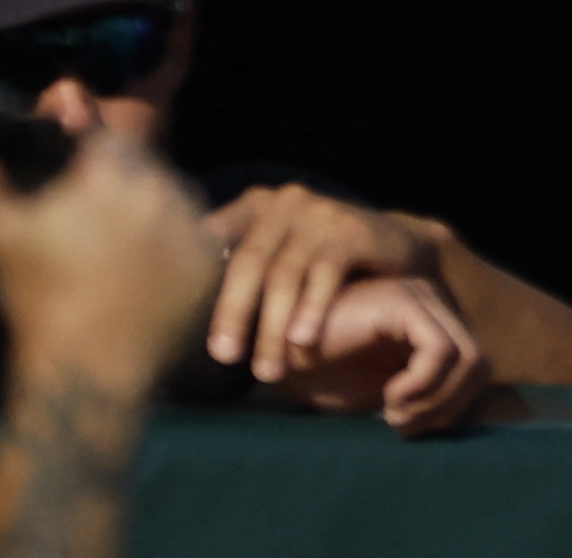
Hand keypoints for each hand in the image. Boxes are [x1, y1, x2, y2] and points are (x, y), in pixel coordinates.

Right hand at [0, 131, 219, 397]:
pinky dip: (179, 246)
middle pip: (144, 168)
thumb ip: (5, 175)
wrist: (86, 364)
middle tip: (99, 226)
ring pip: (175, 198)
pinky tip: (151, 273)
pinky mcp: (214, 256)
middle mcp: (161, 187)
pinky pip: (198, 235)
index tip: (79, 184)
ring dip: (155, 212)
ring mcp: (194, 221)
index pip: (106, 141)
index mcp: (110, 173)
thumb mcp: (4, 229)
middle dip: (123, 186)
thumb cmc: (37, 297)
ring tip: (125, 254)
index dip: (90, 159)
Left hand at [204, 184, 439, 383]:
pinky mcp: (354, 230)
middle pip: (249, 262)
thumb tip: (171, 320)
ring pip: (286, 274)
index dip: (198, 286)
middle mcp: (285, 203)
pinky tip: (303, 341)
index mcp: (255, 207)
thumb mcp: (278, 260)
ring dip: (273, 326)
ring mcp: (321, 213)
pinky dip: (312, 309)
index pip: (215, 245)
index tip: (181, 330)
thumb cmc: (322, 266)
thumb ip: (239, 273)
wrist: (400, 249)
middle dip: (233, 313)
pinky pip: (326, 274)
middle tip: (225, 357)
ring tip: (267, 370)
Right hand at [267, 274, 485, 434]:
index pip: (477, 370)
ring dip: (434, 401)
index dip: (453, 409)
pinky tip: (389, 399)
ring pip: (468, 358)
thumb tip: (472, 423)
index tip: (412, 430)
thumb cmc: (321, 376)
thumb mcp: (379, 394)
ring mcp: (420, 298)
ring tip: (393, 416)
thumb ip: (422, 400)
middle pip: (479, 365)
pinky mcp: (402, 302)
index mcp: (433, 325)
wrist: (269, 353)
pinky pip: (440, 351)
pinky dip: (422, 385)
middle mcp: (433, 307)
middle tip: (402, 427)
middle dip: (447, 409)